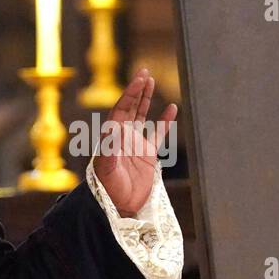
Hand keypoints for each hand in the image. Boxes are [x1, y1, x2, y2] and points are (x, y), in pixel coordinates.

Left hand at [93, 68, 177, 216]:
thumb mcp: (106, 168)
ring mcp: (136, 144)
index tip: (140, 79)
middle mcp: (123, 136)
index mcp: (112, 135)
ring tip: (151, 81)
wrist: (119, 207)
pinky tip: (172, 108)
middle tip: (144, 71)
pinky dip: (165, 121)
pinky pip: (158, 133)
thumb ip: (108, 148)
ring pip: (141, 115)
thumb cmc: (108, 188)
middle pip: (130, 106)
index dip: (131, 92)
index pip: (122, 107)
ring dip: (145, 99)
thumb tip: (112, 127)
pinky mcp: (148, 155)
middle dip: (137, 89)